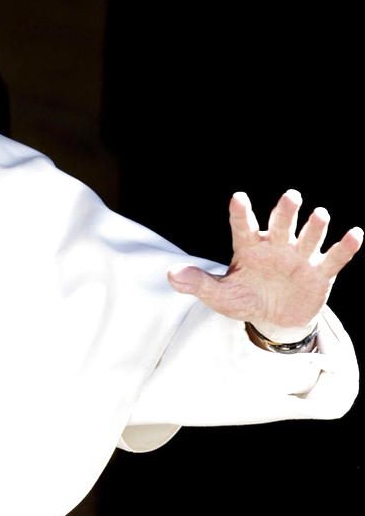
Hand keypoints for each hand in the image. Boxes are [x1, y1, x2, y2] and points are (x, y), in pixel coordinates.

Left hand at [166, 190, 362, 341]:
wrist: (273, 319)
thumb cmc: (243, 299)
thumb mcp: (218, 295)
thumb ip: (197, 283)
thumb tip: (170, 274)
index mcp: (248, 248)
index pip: (243, 228)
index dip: (241, 214)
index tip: (238, 199)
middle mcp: (276, 246)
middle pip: (281, 225)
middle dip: (285, 212)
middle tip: (291, 196)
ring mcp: (300, 257)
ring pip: (308, 237)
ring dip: (315, 227)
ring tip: (320, 215)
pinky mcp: (320, 273)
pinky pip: (334, 258)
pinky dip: (345, 247)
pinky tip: (354, 234)